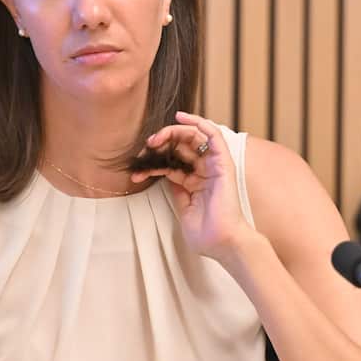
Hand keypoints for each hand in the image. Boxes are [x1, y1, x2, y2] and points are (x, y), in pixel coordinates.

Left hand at [130, 111, 250, 261]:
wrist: (223, 243)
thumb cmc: (206, 235)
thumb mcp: (183, 210)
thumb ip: (177, 190)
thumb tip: (165, 175)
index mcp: (196, 183)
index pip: (172, 162)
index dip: (152, 162)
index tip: (137, 167)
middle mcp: (205, 172)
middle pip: (181, 147)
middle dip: (161, 143)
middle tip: (145, 147)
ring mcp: (214, 166)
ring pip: (194, 136)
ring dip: (173, 132)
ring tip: (156, 138)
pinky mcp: (223, 163)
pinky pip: (213, 135)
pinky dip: (198, 122)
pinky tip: (181, 116)